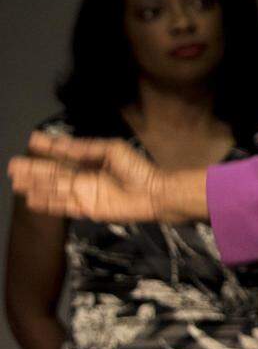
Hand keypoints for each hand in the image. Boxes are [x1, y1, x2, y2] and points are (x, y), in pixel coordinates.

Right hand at [8, 131, 183, 222]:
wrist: (152, 193)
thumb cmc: (137, 169)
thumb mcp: (111, 150)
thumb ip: (85, 148)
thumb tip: (61, 142)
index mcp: (91, 160)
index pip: (65, 154)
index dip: (49, 147)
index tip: (32, 140)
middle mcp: (84, 176)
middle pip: (54, 173)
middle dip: (34, 170)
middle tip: (13, 165)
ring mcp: (84, 193)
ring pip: (54, 189)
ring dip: (35, 186)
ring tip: (16, 182)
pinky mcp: (87, 208)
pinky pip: (62, 206)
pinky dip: (47, 203)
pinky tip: (32, 200)